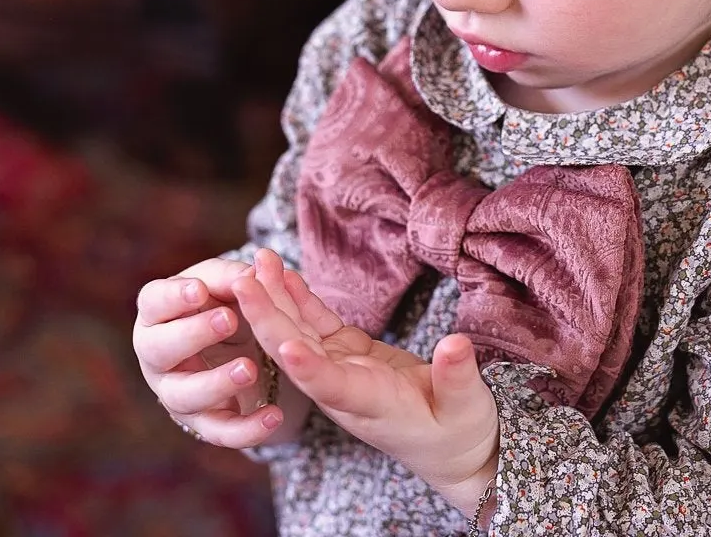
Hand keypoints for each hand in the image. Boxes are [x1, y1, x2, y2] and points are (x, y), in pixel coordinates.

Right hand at [133, 257, 282, 446]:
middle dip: (193, 335)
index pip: (153, 302)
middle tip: (230, 320)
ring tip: (249, 369)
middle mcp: (157, 357)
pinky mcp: (203, 422)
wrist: (235, 347)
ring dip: (217, 384)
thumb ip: (235, 277)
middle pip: (160, 349)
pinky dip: (246, 429)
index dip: (173, 297)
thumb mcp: (226, 286)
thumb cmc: (221, 305)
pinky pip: (219, 431)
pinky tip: (274, 416)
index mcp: (157, 315)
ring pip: (185, 396)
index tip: (200, 289)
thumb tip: (254, 273)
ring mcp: (176, 393)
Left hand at [233, 248, 499, 516]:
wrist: (451, 448)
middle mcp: (345, 390)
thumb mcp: (468, 408)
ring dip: (275, 299)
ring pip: (299, 334)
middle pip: (298, 353)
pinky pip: (318, 326)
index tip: (285, 347)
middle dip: (268, 318)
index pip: (332, 386)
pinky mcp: (351, 356)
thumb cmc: (462, 432)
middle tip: (242, 280)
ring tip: (256, 261)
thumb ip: (458, 378)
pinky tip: (284, 276)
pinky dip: (300, 300)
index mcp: (371, 404)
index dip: (308, 368)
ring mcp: (343, 371)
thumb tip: (455, 344)